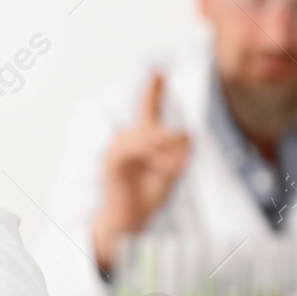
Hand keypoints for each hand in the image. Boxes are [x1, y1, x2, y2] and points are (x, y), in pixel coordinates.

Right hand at [91, 72, 189, 273]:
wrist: (127, 222)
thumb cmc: (146, 197)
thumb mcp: (171, 172)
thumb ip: (179, 153)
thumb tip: (185, 134)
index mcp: (140, 141)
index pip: (147, 111)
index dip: (152, 91)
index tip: (158, 73)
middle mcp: (125, 141)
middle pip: (152, 126)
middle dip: (171, 144)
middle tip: (177, 168)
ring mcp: (116, 150)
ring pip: (145, 135)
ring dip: (163, 153)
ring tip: (169, 173)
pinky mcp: (111, 162)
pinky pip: (132, 149)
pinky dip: (149, 156)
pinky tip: (159, 169)